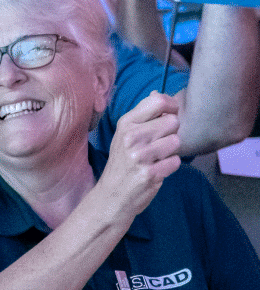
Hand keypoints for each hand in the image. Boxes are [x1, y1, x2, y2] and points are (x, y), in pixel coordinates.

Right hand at [100, 91, 180, 218]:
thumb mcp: (125, 134)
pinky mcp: (151, 173)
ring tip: (156, 158)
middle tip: (158, 144)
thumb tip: (158, 94)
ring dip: (171, 151)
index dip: (171, 107)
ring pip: (176, 142)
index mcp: (126, 123)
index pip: (158, 102)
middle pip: (172, 122)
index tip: (169, 115)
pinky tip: (157, 169)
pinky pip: (176, 161)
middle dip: (171, 133)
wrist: (113, 194)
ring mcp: (140, 155)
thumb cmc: (123, 162)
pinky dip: (170, 166)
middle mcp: (132, 136)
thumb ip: (143, 114)